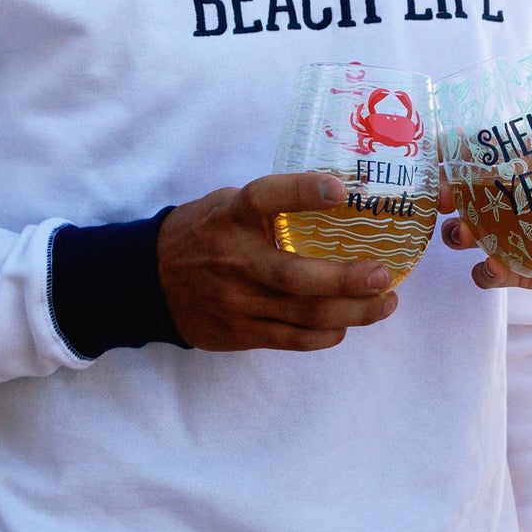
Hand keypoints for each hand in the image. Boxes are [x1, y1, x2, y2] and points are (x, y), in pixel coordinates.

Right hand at [157, 174, 397, 350]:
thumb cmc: (201, 233)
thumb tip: (336, 195)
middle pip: (297, 277)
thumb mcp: (226, 204)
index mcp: (231, 216)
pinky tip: (348, 323)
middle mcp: (236, 260)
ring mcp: (238, 302)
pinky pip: (293, 340)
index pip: (266, 198)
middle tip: (383, 274)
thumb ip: (270, 204)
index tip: (341, 190)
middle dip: (347, 279)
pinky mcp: (240, 333)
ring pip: (305, 315)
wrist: (147, 282)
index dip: (303, 192)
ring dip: (353, 312)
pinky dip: (327, 334)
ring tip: (385, 302)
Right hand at [442, 111, 531, 299]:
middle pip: (469, 193)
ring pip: (474, 233)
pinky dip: (488, 272)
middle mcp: (520, 199)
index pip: (491, 153)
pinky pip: (496, 273)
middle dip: (445, 192)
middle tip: (440, 194)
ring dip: (460, 232)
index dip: (460, 148)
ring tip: (464, 231)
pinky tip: (494, 267)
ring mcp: (521, 236)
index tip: (441, 144)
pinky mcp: (530, 270)